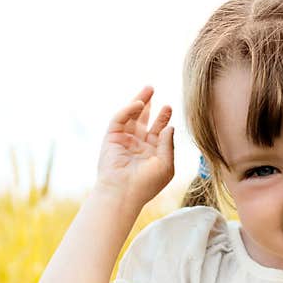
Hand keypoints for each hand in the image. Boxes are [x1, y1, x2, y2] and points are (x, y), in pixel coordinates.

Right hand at [96, 86, 174, 206]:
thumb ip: (168, 144)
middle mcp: (137, 145)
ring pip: (131, 116)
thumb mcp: (165, 165)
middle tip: (154, 90)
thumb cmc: (146, 184)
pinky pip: (120, 119)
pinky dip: (128, 110)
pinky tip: (139, 104)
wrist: (124, 193)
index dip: (163, 118)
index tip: (168, 107)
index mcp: (151, 153)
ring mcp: (124, 141)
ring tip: (149, 89)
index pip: (157, 131)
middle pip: (143, 120)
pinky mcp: (111, 138)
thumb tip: (170, 126)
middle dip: (149, 105)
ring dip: (139, 102)